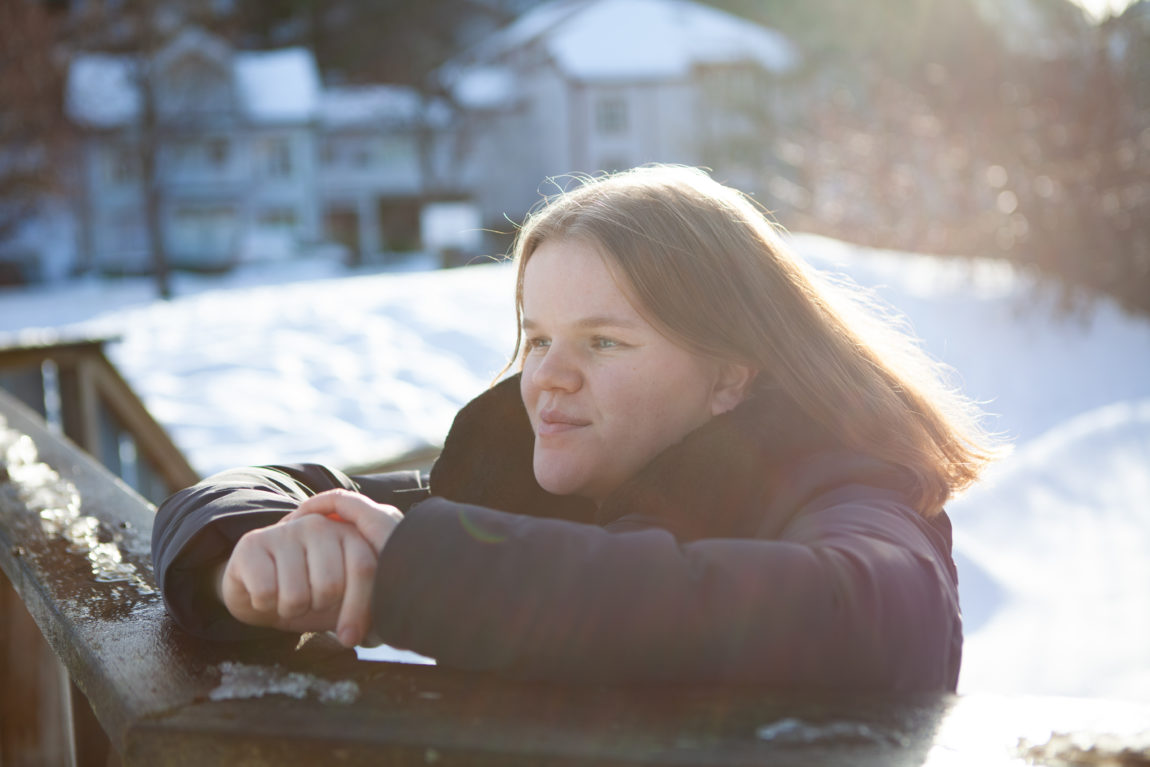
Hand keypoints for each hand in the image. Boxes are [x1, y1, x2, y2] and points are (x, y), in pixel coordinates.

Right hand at [217, 490, 401, 646]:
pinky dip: (264, 604)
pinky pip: (265, 592)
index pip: (364, 568)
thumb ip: (368, 605)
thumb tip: (378, 636)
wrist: (259, 591)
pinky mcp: (252, 542)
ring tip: (287, 597)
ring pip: (297, 594)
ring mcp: (285, 530)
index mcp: (349, 534)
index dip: (359, 609)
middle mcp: (319, 525)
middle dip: (318, 607)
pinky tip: (263, 592)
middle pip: (330, 585)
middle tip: (308, 601)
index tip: (350, 637)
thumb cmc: (310, 594)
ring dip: (291, 609)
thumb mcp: (344, 599)